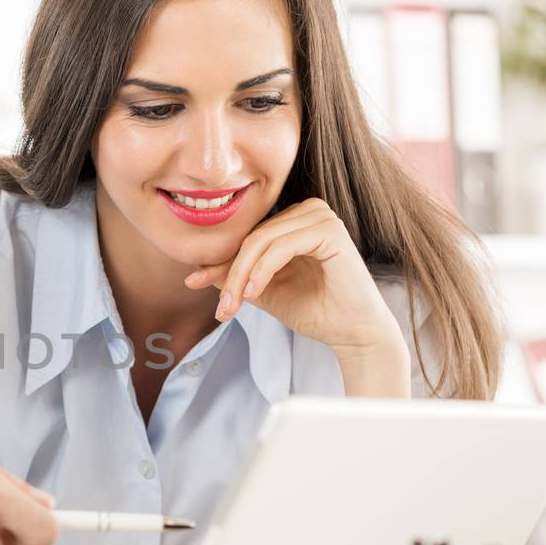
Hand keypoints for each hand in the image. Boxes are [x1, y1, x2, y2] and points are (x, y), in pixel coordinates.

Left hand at [183, 198, 409, 396]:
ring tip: (233, 304)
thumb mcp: (263, 291)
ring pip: (261, 240)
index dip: (219, 261)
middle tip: (220, 306)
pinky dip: (262, 270)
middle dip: (228, 272)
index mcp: (293, 220)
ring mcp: (321, 217)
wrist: (353, 333)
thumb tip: (194, 271)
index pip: (246, 236)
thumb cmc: (314, 311)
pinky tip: (254, 292)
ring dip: (241, 274)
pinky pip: (281, 246)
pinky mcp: (331, 230)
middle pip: (251, 236)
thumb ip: (234, 276)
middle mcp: (308, 211)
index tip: (192, 282)